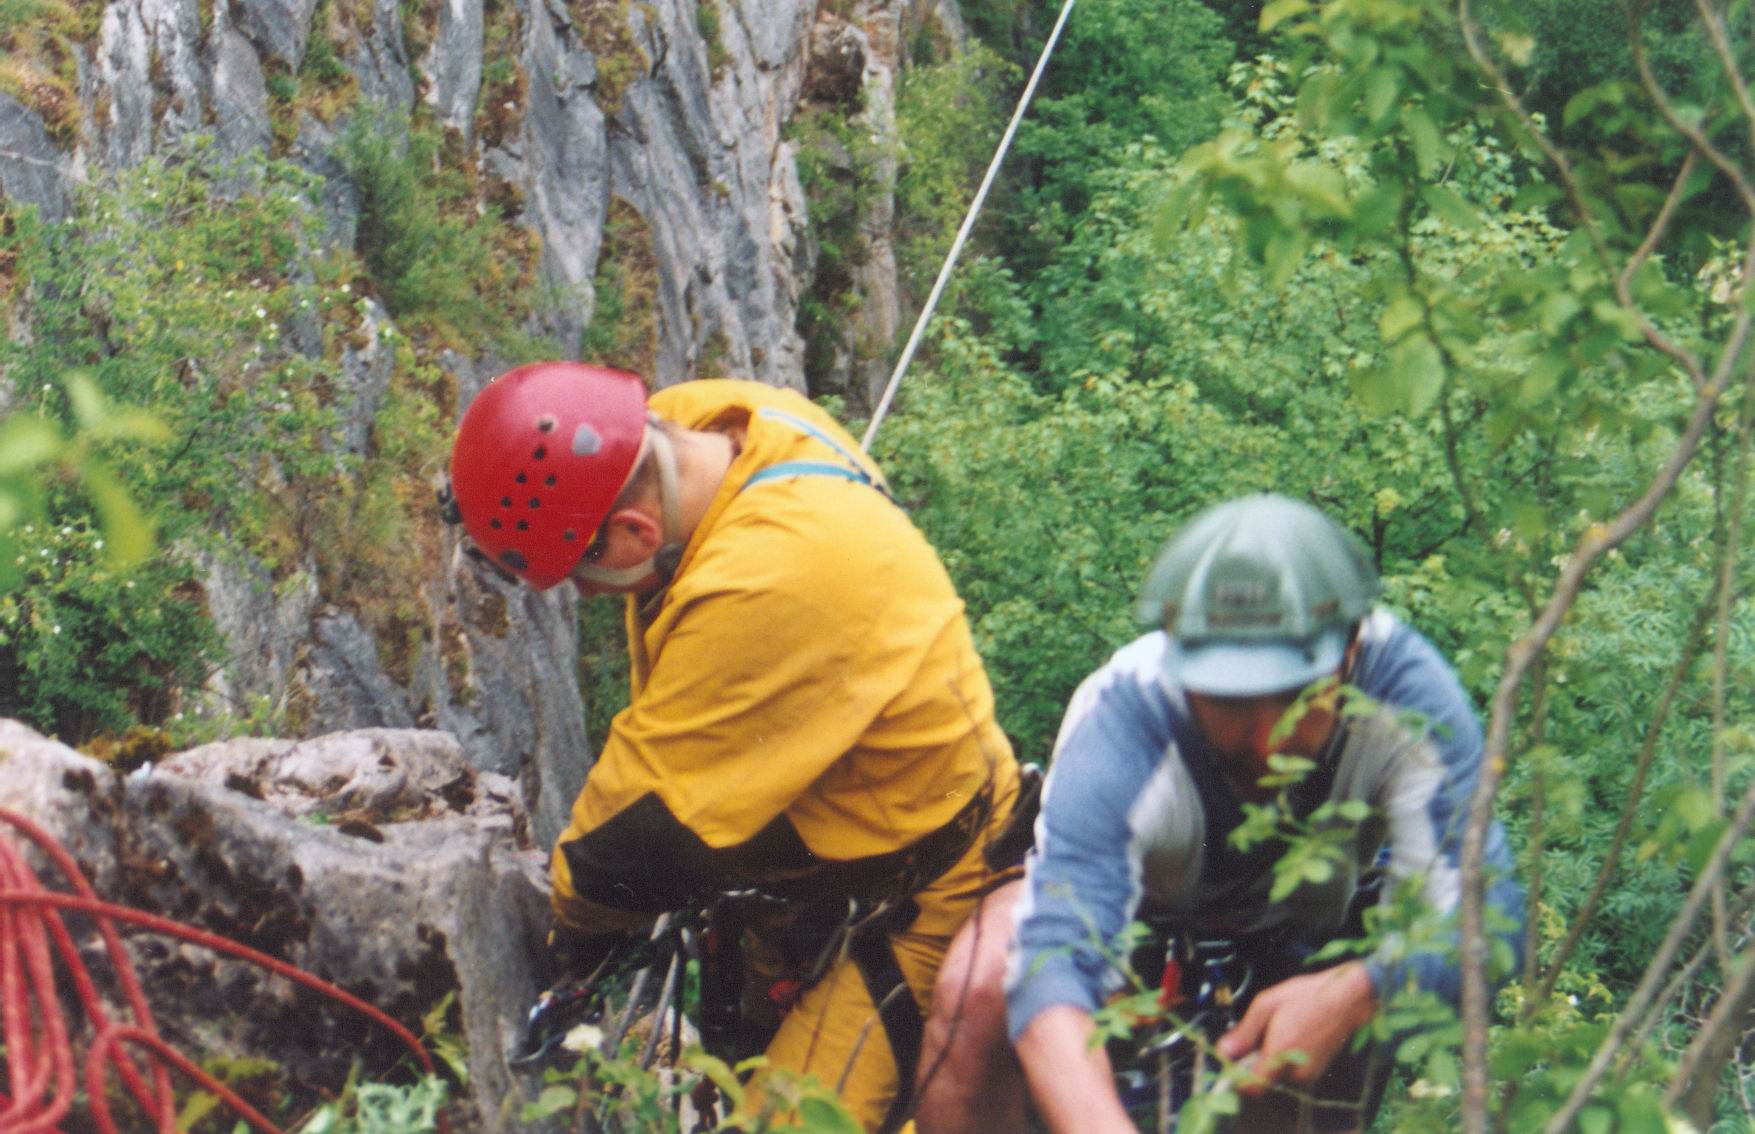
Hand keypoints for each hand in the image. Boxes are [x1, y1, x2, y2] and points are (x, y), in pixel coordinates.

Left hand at [1214, 960, 1376, 1095]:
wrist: (1347, 999)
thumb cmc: (1308, 996)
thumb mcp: (1267, 1004)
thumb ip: (1244, 1032)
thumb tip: (1223, 1052)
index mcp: (1280, 1053)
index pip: (1252, 1088)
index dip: (1237, 1079)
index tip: (1232, 1063)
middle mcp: (1295, 1070)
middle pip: (1262, 1082)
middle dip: (1252, 1066)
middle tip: (1253, 1041)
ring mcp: (1308, 1075)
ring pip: (1276, 1078)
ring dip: (1268, 1063)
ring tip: (1273, 1035)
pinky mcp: (1316, 1074)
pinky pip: (1290, 1074)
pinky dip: (1282, 1062)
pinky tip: (1287, 1039)